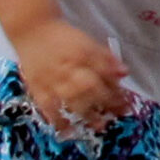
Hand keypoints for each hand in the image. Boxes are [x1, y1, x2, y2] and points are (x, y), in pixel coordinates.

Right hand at [17, 20, 132, 132]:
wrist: (32, 30)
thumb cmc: (63, 37)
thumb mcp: (87, 42)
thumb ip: (105, 58)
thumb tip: (124, 73)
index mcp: (82, 54)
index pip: (103, 72)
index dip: (116, 87)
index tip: (127, 100)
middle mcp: (68, 67)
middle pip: (90, 87)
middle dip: (106, 101)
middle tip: (119, 114)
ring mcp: (52, 79)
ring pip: (71, 98)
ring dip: (87, 113)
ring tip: (100, 125)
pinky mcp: (37, 88)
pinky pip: (47, 106)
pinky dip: (57, 118)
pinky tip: (67, 129)